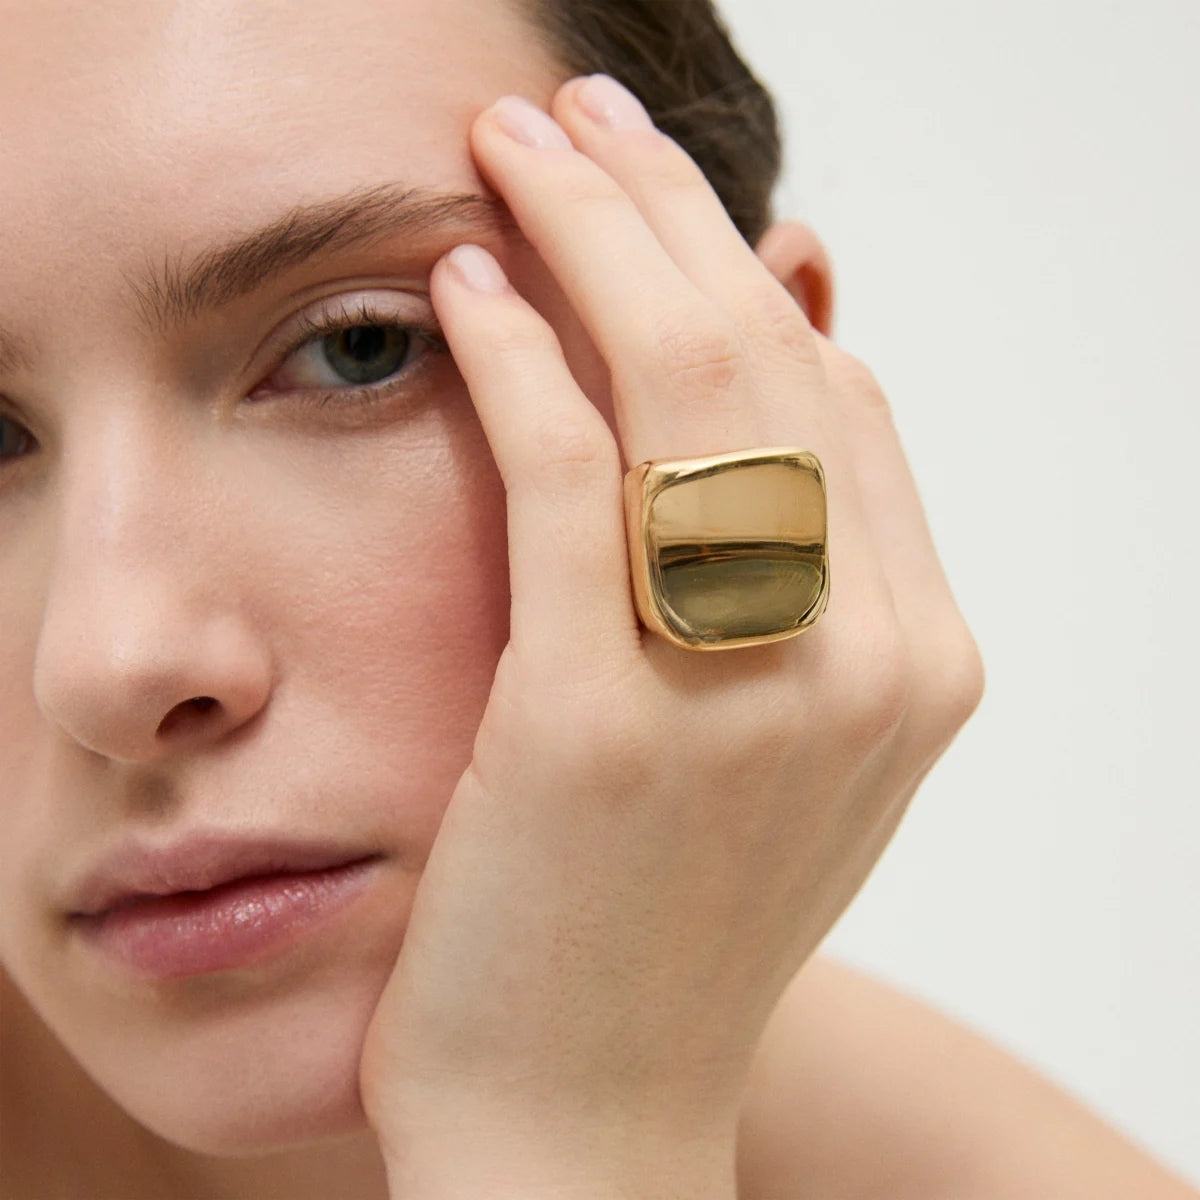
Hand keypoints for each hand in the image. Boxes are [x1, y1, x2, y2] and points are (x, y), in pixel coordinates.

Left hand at [358, 75, 983, 1196]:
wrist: (589, 1114)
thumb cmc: (663, 918)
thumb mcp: (772, 743)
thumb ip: (810, 564)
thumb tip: (810, 358)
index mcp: (922, 660)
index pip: (842, 404)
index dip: (744, 276)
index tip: (655, 195)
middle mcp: (869, 661)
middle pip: (773, 361)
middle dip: (666, 211)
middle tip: (579, 119)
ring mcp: (750, 694)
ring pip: (685, 390)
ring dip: (592, 237)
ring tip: (517, 148)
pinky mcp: (604, 722)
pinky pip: (567, 478)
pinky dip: (514, 358)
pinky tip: (462, 282)